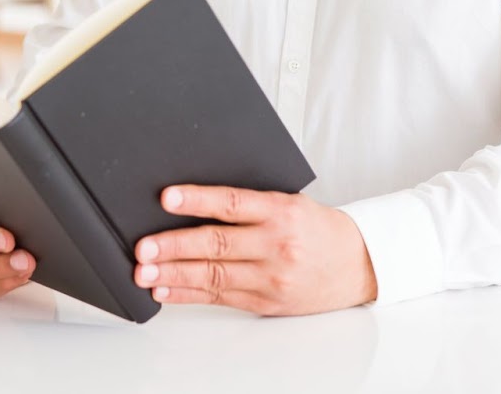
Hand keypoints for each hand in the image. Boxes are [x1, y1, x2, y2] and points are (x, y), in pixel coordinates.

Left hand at [133, 185, 377, 315]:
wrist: (357, 264)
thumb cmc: (317, 228)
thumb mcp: (289, 202)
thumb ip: (249, 204)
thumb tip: (193, 201)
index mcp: (281, 211)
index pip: (233, 203)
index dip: (198, 199)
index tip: (167, 198)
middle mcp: (276, 245)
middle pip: (218, 244)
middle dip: (175, 247)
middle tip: (143, 248)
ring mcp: (271, 277)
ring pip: (214, 275)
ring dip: (174, 275)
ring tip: (145, 273)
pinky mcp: (266, 302)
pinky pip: (220, 298)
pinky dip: (189, 295)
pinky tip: (166, 291)